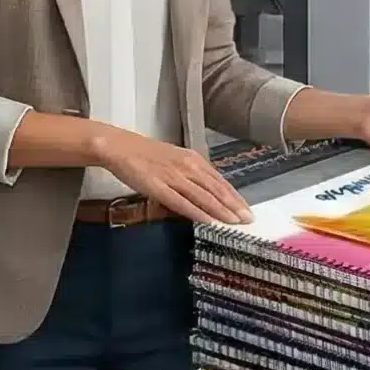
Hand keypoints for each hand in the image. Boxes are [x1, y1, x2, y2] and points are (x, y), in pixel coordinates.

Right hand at [95, 128, 251, 223]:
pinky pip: (181, 202)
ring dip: (221, 210)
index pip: (220, 181)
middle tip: (248, 220)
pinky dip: (197, 212)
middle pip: (216, 189)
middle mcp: (188, 167)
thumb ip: (192, 174)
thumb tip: (208, 190)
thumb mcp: (177, 160)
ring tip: (234, 222)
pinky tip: (208, 221)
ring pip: (203, 196)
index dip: (235, 197)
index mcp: (194, 160)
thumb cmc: (148, 155)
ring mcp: (174, 177)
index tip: (247, 209)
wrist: (121, 147)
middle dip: (234, 206)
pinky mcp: (159, 187)